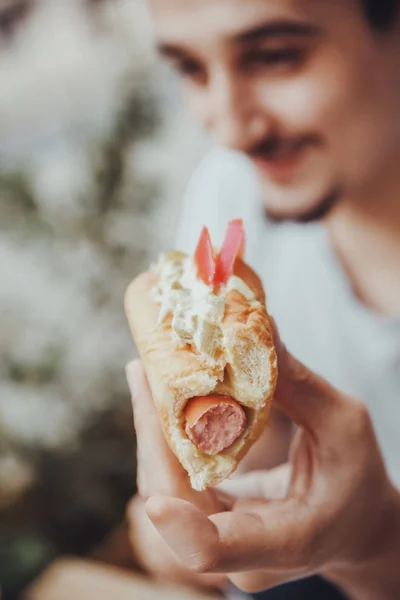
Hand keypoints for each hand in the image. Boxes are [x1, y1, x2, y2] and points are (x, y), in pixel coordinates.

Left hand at [139, 335, 399, 599]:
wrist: (354, 520)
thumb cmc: (357, 475)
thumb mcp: (343, 424)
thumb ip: (298, 383)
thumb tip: (258, 325)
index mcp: (283, 540)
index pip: (212, 550)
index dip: (176, 524)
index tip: (154, 491)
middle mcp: (240, 552)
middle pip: (172, 504)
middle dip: (152, 436)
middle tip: (144, 371)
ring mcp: (220, 536)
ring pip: (163, 489)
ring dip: (151, 430)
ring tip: (145, 373)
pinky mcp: (209, 516)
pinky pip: (173, 479)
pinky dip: (163, 438)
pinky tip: (159, 396)